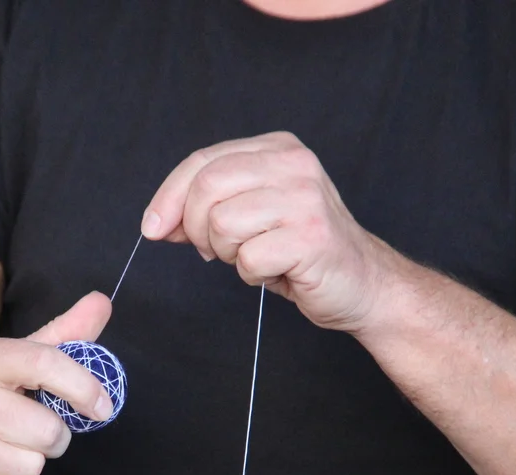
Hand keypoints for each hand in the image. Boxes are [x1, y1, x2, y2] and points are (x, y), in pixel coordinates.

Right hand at [0, 292, 114, 474]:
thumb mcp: (8, 354)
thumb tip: (102, 302)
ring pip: (31, 467)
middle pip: (48, 432)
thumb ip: (62, 334)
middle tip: (32, 427)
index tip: (102, 406)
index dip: (83, 387)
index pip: (44, 364)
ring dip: (30, 461)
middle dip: (53, 435)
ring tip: (5, 445)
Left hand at [141, 131, 402, 332]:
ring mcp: (305, 198)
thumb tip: (157, 223)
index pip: (202, 161)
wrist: (362, 283)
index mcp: (277, 149)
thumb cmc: (301, 250)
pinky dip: (252, 275)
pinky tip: (276, 271)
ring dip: (228, 253)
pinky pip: (248, 259)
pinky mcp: (311, 237)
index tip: (153, 229)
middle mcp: (294, 164)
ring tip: (255, 257)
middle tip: (216, 251)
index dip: (168, 197)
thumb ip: (206, 210)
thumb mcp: (250, 217)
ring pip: (222, 223)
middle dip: (194, 228)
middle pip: (206, 187)